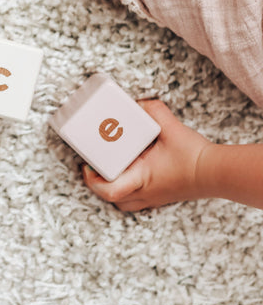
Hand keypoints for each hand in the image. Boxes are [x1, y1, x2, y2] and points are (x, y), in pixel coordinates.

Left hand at [82, 100, 211, 210]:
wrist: (219, 173)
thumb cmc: (195, 156)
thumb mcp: (172, 129)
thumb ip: (154, 111)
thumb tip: (140, 102)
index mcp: (142, 178)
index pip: (109, 190)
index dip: (92, 180)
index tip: (86, 165)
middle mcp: (145, 192)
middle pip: (112, 199)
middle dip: (98, 184)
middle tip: (93, 166)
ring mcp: (154, 198)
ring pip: (124, 203)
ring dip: (113, 189)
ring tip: (109, 169)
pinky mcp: (161, 196)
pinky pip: (137, 200)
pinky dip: (128, 189)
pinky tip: (131, 171)